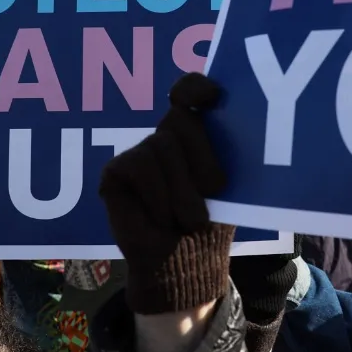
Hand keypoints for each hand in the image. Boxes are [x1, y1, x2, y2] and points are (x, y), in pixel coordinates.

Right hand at [98, 73, 234, 313]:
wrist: (184, 264)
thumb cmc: (210, 224)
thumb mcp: (227, 187)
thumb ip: (225, 153)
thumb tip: (235, 121)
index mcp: (197, 135)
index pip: (189, 92)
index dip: (195, 86)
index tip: (212, 96)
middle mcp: (167, 138)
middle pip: (180, 118)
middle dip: (202, 158)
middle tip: (212, 193)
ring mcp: (141, 152)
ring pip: (162, 145)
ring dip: (181, 190)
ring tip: (185, 218)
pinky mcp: (116, 170)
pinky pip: (139, 165)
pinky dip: (156, 195)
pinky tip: (159, 217)